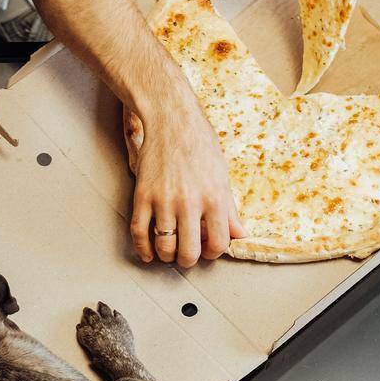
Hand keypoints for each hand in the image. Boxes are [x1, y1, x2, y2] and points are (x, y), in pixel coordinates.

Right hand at [124, 101, 243, 267]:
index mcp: (215, 198)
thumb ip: (229, 210)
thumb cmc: (201, 145)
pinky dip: (143, 250)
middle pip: (190, 252)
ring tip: (169, 252)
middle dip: (189, 260)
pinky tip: (148, 254)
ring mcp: (164, 200)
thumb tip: (240, 235)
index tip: (208, 249)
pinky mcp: (142, 196)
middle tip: (187, 255)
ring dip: (167, 257)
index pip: (218, 243)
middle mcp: (190, 202)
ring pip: (164, 247)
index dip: (213, 253)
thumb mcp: (222, 176)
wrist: (172, 120)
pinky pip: (140, 233)